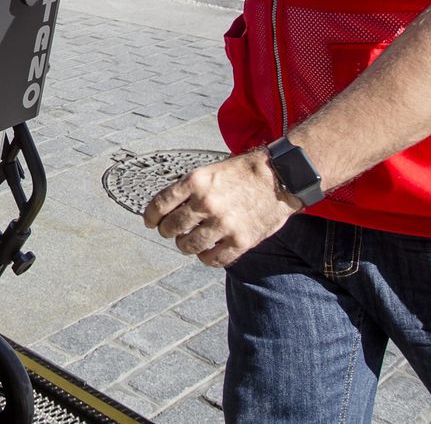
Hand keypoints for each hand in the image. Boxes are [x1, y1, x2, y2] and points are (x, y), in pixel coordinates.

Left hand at [143, 150, 299, 267]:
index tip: (150, 222)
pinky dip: (205, 258)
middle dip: (166, 231)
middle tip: (169, 232)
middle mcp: (206, 203)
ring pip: (189, 245)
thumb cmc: (244, 172)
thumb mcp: (211, 171)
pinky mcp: (240, 241)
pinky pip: (213, 259)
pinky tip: (206, 253)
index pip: (161, 204)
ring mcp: (223, 224)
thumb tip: (169, 207)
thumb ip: (190, 189)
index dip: (151, 216)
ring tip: (187, 243)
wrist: (280, 177)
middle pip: (171, 227)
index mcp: (196, 182)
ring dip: (184, 245)